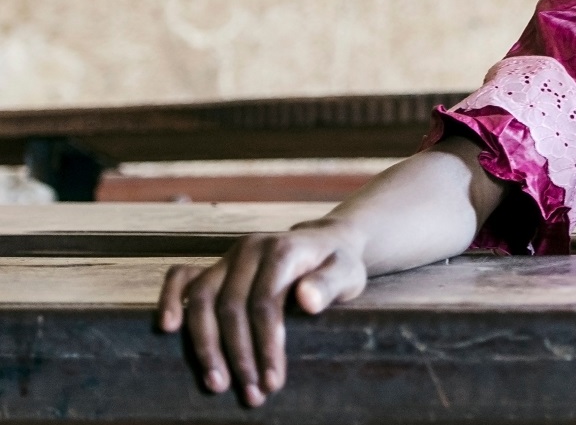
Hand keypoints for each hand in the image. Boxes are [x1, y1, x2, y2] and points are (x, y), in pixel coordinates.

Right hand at [155, 221, 368, 407]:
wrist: (327, 243)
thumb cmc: (338, 263)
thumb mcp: (347, 272)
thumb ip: (329, 283)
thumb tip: (306, 299)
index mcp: (282, 250)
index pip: (265, 303)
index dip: (266, 345)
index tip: (272, 380)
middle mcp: (250, 249)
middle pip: (231, 306)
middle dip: (239, 355)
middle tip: (251, 393)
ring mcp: (229, 256)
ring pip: (203, 299)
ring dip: (205, 345)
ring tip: (217, 383)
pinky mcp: (216, 265)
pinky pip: (182, 276)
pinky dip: (171, 298)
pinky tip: (167, 328)